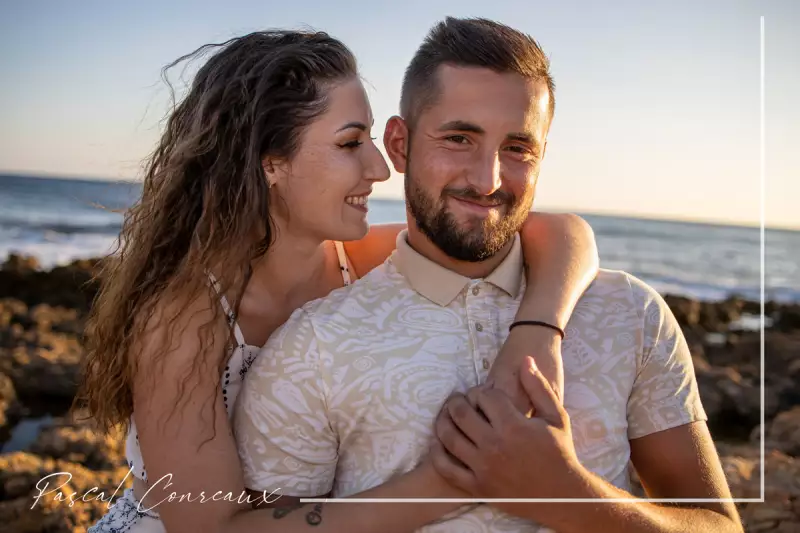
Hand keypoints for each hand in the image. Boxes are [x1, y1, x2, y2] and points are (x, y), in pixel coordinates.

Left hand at [432, 357, 584, 499]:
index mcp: (514, 426)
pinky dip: (437, 453)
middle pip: (461, 413)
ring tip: (446, 415)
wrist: (561, 495)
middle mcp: (494, 446)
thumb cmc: (559, 452)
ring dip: (442, 421)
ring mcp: (483, 468)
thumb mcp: (555, 416)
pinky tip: (439, 442)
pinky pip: (447, 468)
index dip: (481, 391)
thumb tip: (525, 360)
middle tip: (457, 399)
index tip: (483, 394)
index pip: (485, 396)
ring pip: (449, 438)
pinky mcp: (477, 487)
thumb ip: (538, 387)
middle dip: (456, 401)